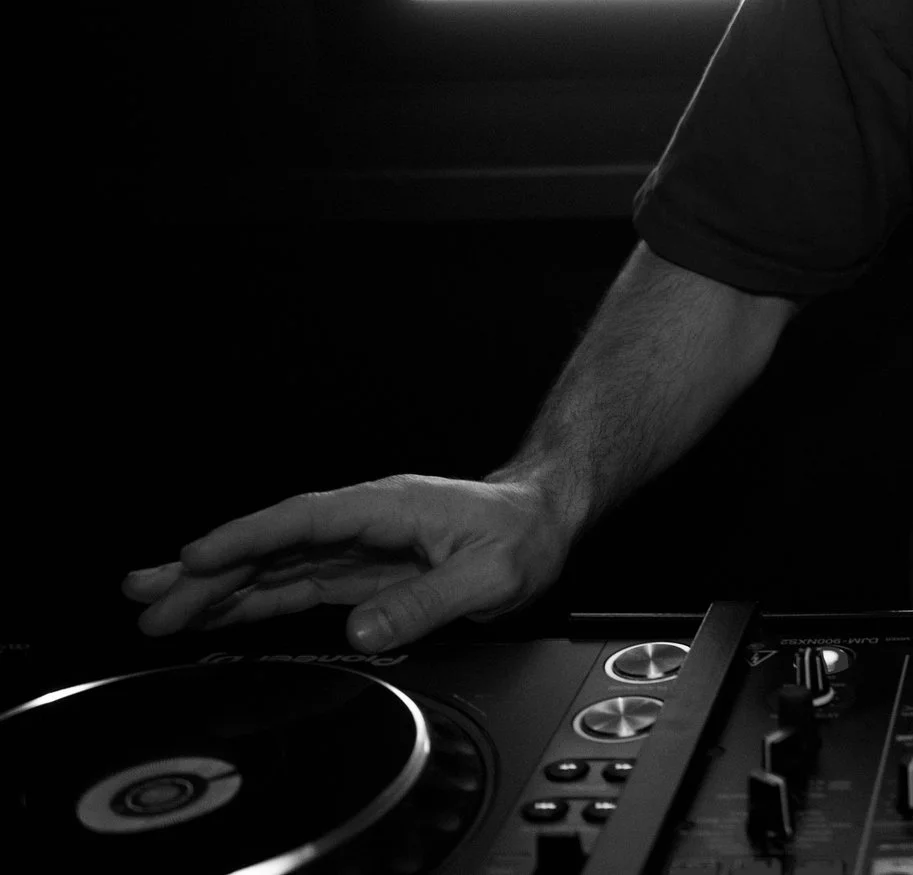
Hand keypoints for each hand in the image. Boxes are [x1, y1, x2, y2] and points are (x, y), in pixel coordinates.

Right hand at [121, 474, 576, 651]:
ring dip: (215, 586)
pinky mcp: (357, 568)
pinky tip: (213, 613)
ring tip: (156, 608)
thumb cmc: (524, 535)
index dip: (247, 540)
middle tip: (147, 599)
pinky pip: (293, 581)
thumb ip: (429, 600)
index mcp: (386, 507)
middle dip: (206, 572)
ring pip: (272, 565)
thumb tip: (363, 626)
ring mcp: (355, 545)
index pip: (302, 522)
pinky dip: (249, 597)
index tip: (196, 558)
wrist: (543, 520)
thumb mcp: (492, 573)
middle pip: (271, 546)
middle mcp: (361, 522)